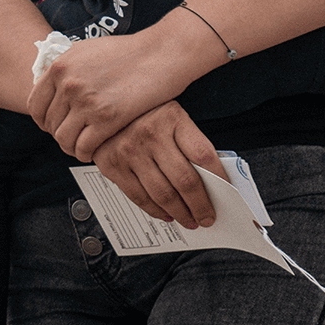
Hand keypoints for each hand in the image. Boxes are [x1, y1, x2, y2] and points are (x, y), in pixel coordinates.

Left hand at [28, 31, 204, 161]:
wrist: (161, 54)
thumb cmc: (129, 52)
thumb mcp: (86, 50)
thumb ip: (66, 68)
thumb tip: (51, 85)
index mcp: (60, 66)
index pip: (35, 104)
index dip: (42, 120)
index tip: (53, 124)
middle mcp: (68, 84)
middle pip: (49, 124)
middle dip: (59, 133)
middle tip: (71, 137)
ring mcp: (86, 102)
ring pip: (63, 138)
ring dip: (70, 147)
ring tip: (81, 146)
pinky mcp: (107, 119)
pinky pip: (84, 147)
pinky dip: (85, 153)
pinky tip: (93, 150)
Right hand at [90, 102, 226, 228]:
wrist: (99, 104)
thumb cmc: (140, 110)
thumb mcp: (169, 114)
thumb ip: (187, 141)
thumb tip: (210, 178)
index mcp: (171, 118)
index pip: (204, 155)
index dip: (220, 179)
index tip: (226, 193)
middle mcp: (150, 134)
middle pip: (186, 181)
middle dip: (201, 206)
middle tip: (207, 216)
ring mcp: (129, 151)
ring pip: (163, 194)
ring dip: (181, 213)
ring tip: (189, 219)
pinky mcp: (112, 164)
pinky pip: (139, 196)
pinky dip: (156, 211)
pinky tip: (165, 214)